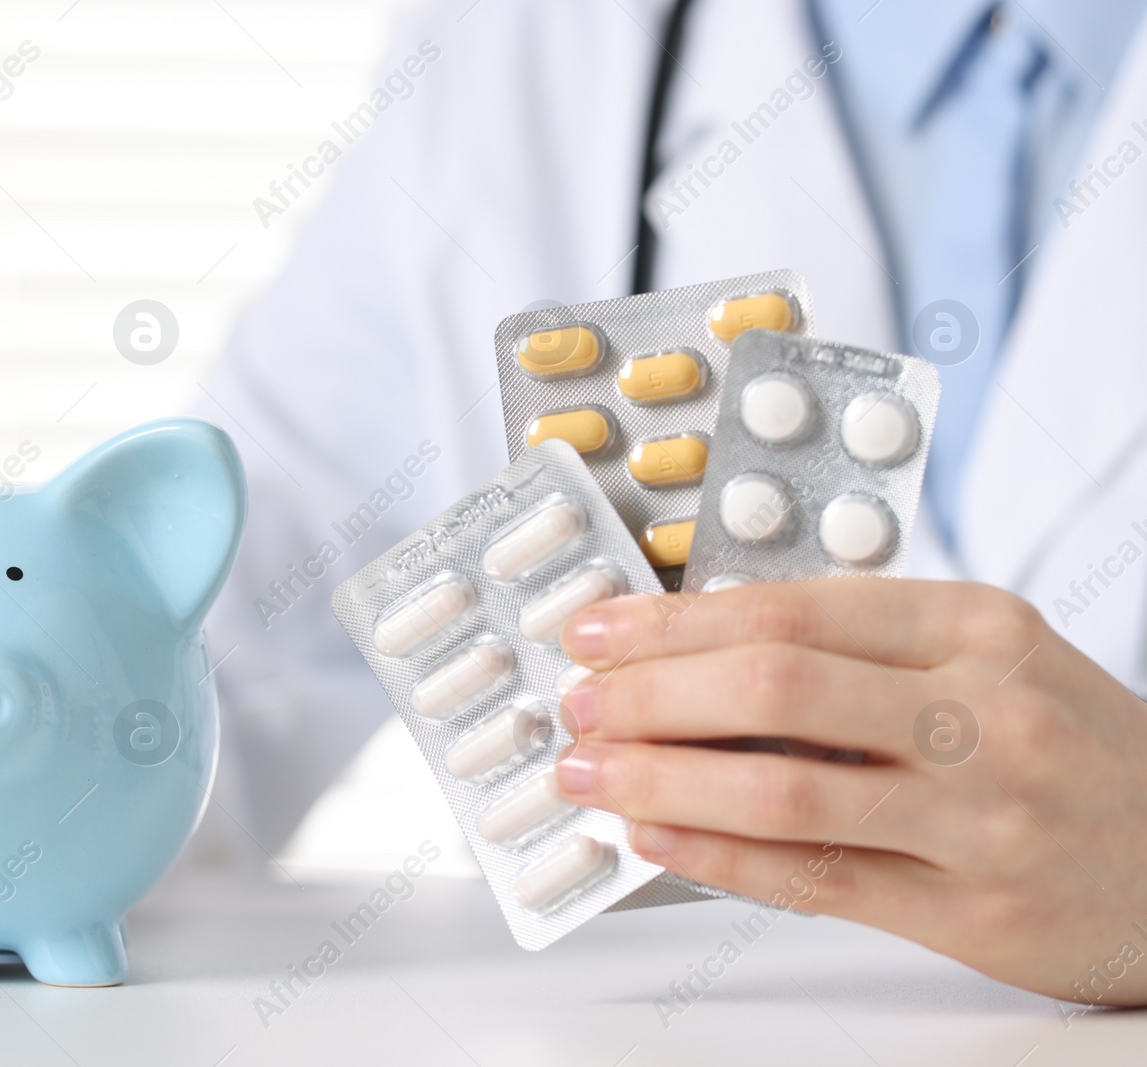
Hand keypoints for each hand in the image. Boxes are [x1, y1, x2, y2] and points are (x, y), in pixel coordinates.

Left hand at [554, 579, 1146, 1004]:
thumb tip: (700, 648)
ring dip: (662, 775)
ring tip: (590, 770)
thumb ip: (863, 648)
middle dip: (650, 692)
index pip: (791, 608)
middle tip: (578, 700)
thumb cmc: (1070, 747)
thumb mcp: (991, 658)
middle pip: (776, 685)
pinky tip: (653, 834)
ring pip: (784, 787)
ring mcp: (980, 817)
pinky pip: (815, 879)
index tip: (597, 628)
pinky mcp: (971, 911)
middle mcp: (983, 712)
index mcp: (979, 628)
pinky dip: (717, 853)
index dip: (673, 620)